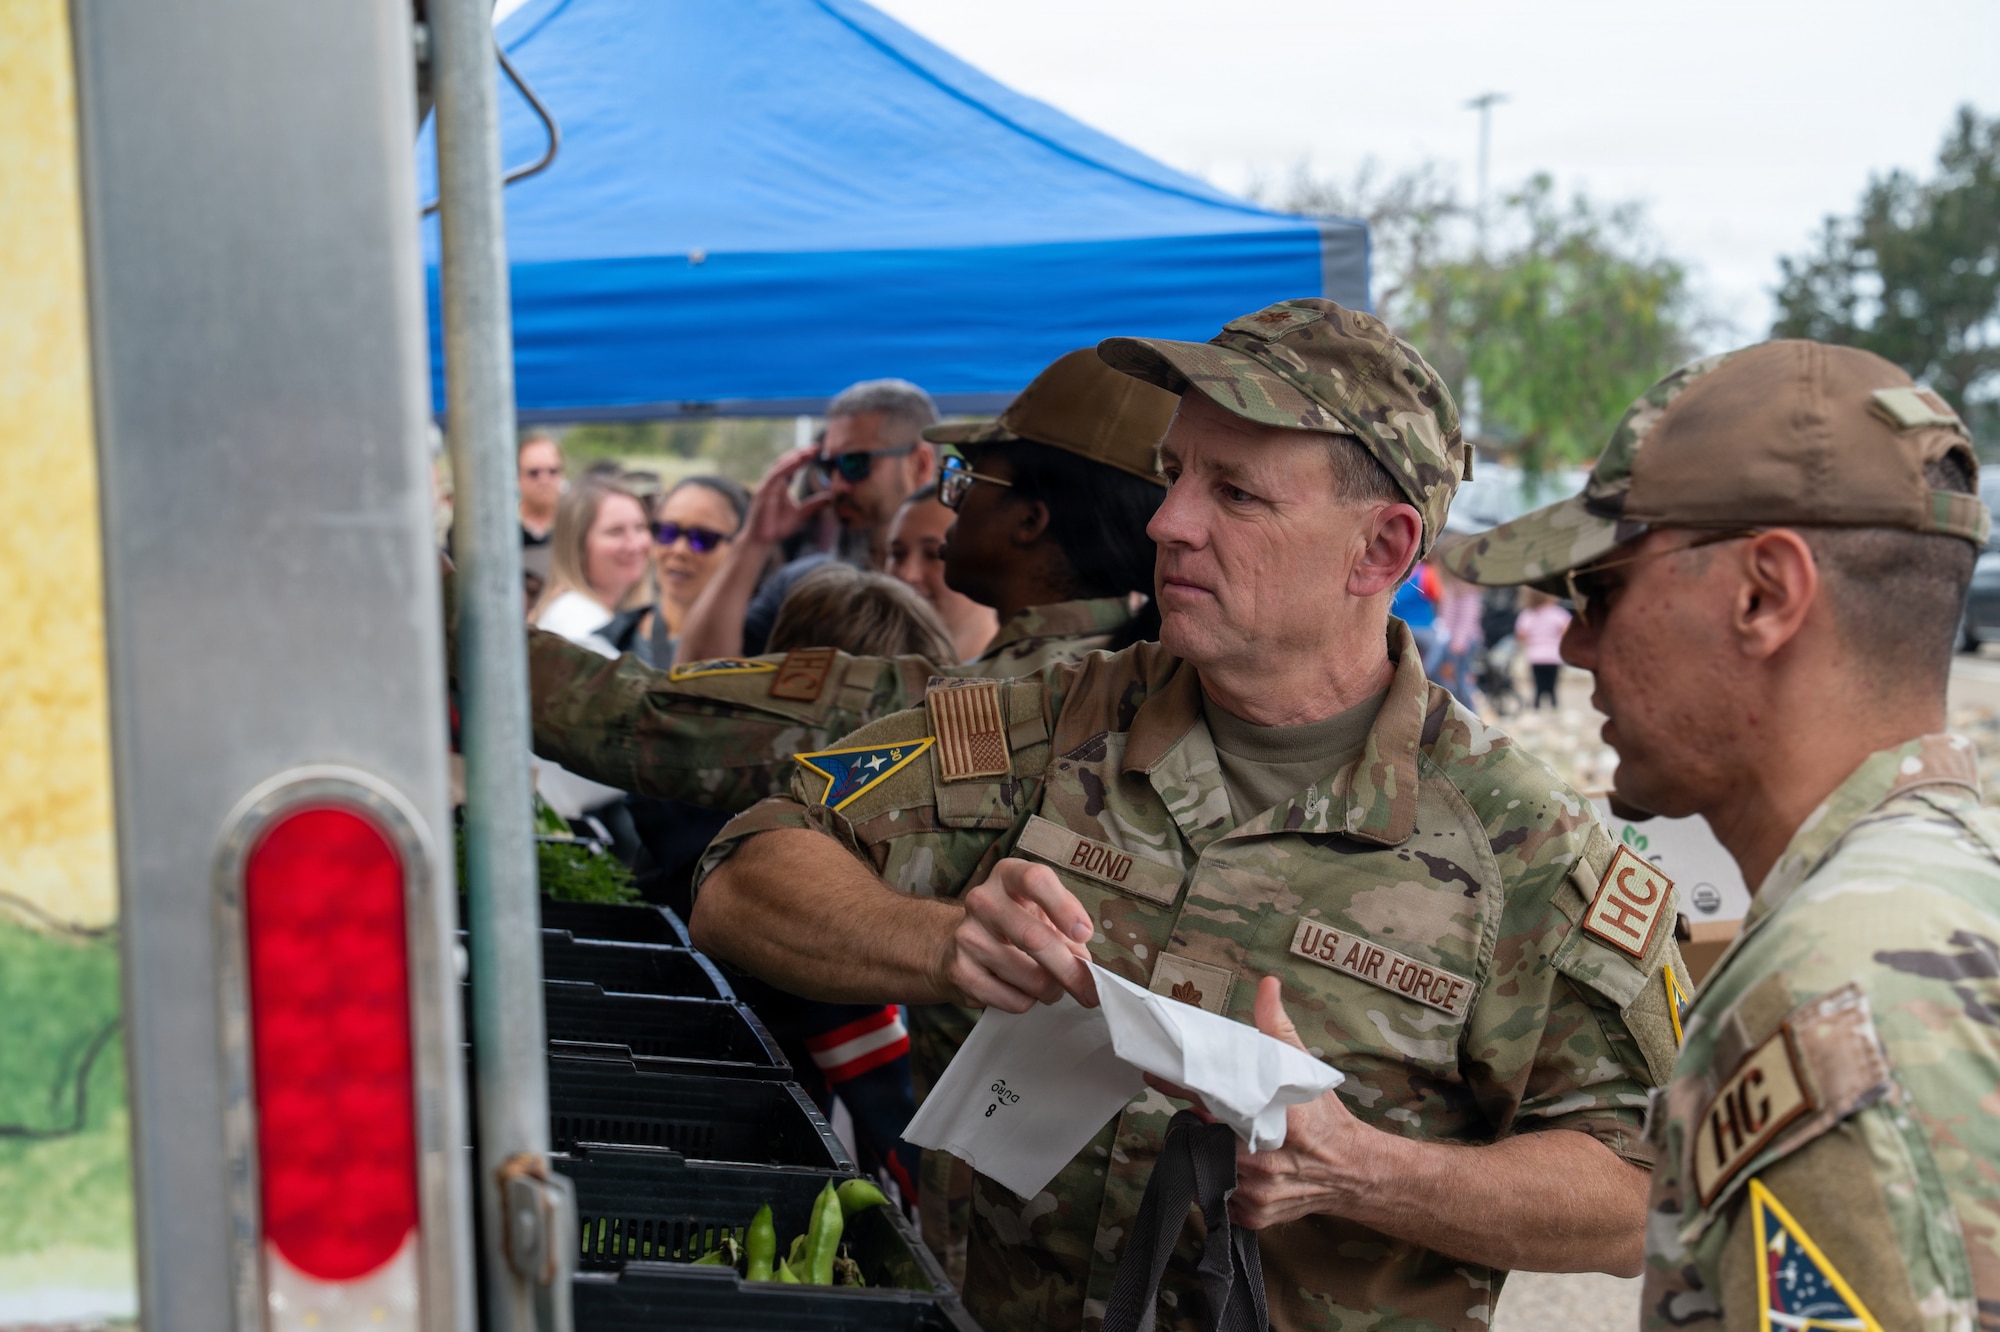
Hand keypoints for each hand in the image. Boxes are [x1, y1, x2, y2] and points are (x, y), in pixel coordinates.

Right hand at [742, 446, 833, 544]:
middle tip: (815, 447)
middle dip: (800, 453)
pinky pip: (774, 476)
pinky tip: (795, 462)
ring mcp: (766, 487)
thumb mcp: (801, 514)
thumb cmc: (777, 527)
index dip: (804, 457)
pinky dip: (784, 468)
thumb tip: (831, 497)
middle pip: (786, 461)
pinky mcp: (762, 493)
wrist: (762, 541)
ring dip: (793, 458)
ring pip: (779, 466)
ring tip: (806, 452)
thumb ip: (814, 504)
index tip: (817, 450)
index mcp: (781, 485)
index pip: (793, 466)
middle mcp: (773, 483)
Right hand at [936, 858, 1098, 1011]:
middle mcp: (983, 900)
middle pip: (1034, 938)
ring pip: (1029, 977)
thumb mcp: (1043, 913)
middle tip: (1089, 990)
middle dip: (1069, 970)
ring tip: (1050, 986)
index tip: (1084, 934)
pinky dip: (1029, 1002)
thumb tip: (1084, 966)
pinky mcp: (960, 971)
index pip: (1036, 880)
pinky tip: (1023, 992)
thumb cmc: (1016, 923)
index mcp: (1008, 875)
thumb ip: (1068, 932)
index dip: (1064, 908)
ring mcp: (967, 936)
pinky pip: (1013, 1000)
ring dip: (1051, 990)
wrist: (962, 944)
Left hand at [1143, 976, 1378, 1229]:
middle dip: (1200, 1124)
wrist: (1355, 1172)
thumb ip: (1278, 1028)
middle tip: (1205, 1113)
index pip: (1213, 1099)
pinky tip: (1237, 1167)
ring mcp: (1257, 1192)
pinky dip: (1222, 1181)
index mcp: (1276, 1121)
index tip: (1154, 1072)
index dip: (1181, 1085)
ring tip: (1226, 1139)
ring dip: (1210, 1153)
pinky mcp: (1254, 1214)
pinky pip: (1220, 1196)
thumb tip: (1268, 985)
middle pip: (1205, 1137)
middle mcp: (1263, 1161)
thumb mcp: (1304, 1070)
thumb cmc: (1326, 1120)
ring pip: (1209, 1167)